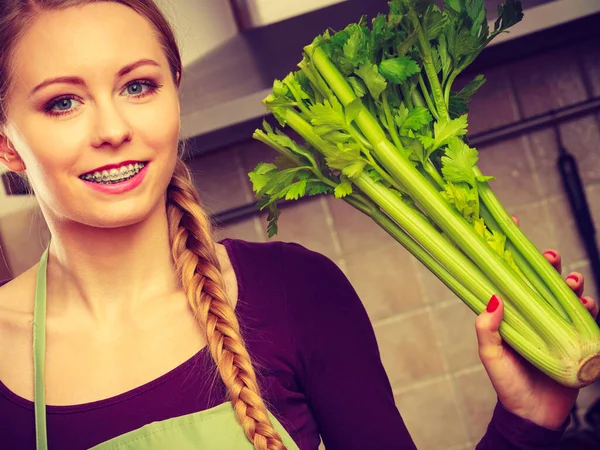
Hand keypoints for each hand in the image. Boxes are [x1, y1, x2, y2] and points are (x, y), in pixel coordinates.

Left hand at [475, 249, 598, 429]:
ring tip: (571, 281)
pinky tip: (587, 303)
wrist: (535, 415)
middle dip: (546, 264)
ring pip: (564, 294)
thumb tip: (492, 300)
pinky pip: (585, 317)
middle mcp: (532, 314)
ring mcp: (554, 325)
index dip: (510, 252)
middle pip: (540, 280)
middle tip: (549, 257)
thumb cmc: (508, 383)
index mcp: (510, 313)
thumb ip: (487, 331)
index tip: (512, 227)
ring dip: (570, 282)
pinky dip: (588, 306)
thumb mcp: (491, 357)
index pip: (509, 277)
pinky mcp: (575, 339)